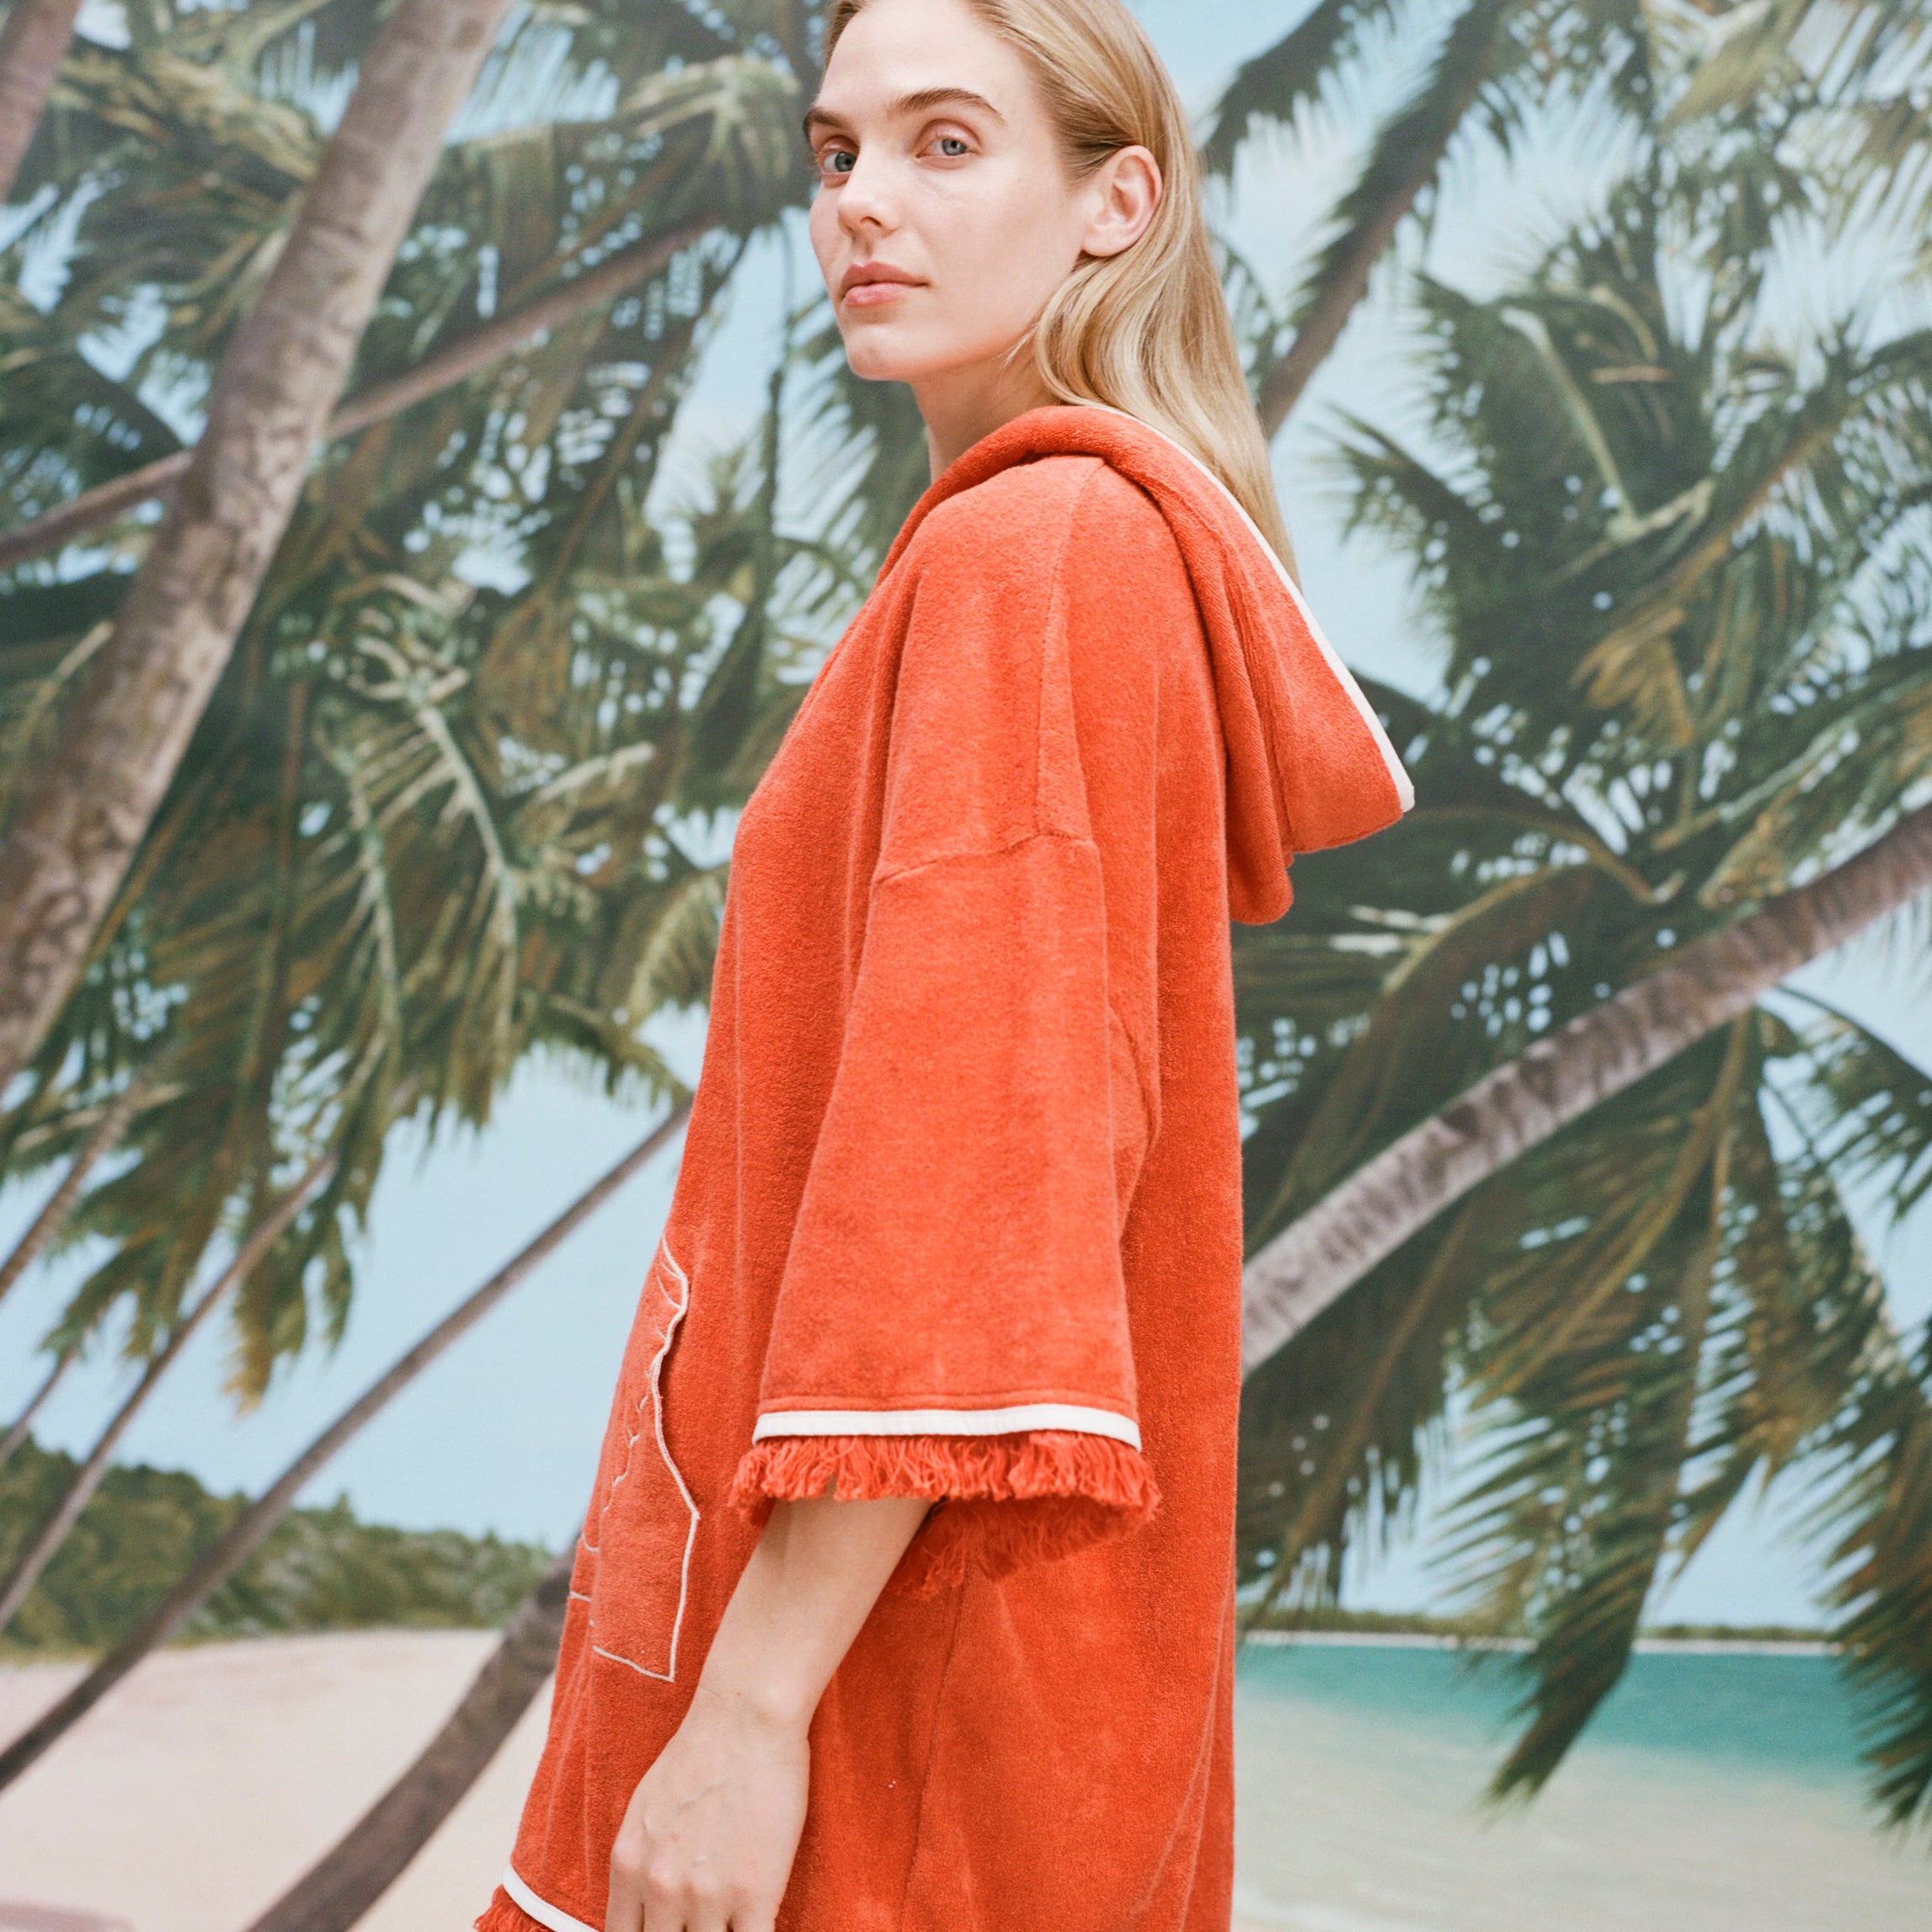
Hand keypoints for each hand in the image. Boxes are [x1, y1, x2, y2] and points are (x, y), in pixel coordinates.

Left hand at [605, 1680, 808, 1931]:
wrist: (746, 1719)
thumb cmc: (701, 1753)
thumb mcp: (645, 1809)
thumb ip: (641, 1861)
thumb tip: (645, 1899)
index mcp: (629, 1866)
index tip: (670, 1930)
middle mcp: (659, 1888)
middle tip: (702, 1923)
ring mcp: (706, 1896)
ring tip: (731, 1921)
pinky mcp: (754, 1894)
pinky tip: (759, 1921)